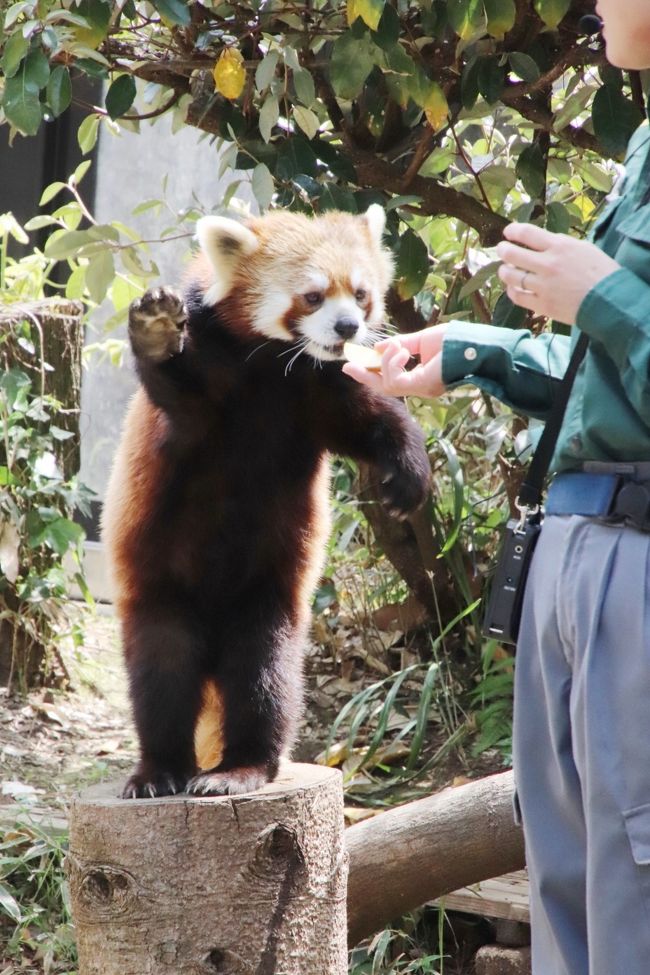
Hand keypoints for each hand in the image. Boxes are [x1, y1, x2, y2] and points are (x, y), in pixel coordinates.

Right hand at [341, 325, 448, 397]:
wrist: (475, 345)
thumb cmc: (455, 341)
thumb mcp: (421, 340)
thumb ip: (401, 345)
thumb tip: (379, 348)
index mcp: (420, 378)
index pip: (390, 379)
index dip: (371, 372)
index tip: (353, 363)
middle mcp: (419, 387)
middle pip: (384, 387)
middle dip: (365, 376)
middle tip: (347, 366)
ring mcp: (420, 389)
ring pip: (387, 384)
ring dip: (385, 362)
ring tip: (397, 347)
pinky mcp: (421, 386)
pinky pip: (395, 380)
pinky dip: (392, 364)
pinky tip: (402, 351)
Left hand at [496, 223, 620, 324]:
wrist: (610, 300)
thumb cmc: (601, 272)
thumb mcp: (583, 248)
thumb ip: (560, 246)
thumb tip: (541, 245)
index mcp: (560, 246)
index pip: (527, 233)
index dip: (513, 231)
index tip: (508, 232)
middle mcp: (548, 264)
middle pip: (513, 254)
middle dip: (503, 250)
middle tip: (501, 250)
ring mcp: (543, 285)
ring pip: (511, 276)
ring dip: (504, 271)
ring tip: (504, 269)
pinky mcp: (542, 304)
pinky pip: (518, 296)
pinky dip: (512, 290)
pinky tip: (513, 287)